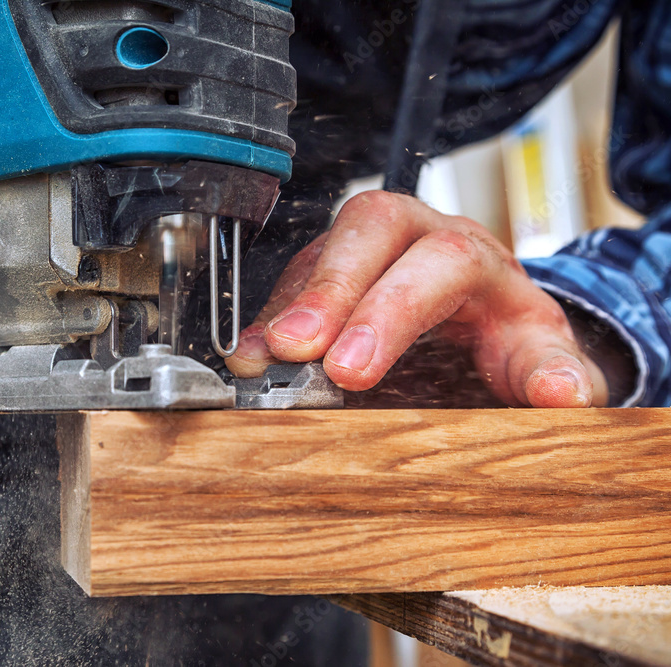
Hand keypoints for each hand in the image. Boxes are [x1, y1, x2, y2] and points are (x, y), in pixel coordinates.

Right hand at [226, 191, 608, 407]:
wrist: (481, 321)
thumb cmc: (507, 337)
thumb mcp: (542, 356)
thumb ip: (555, 372)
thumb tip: (562, 394)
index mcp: (478, 254)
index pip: (441, 261)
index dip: (391, 310)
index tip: (351, 369)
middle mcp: (418, 235)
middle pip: (371, 228)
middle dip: (330, 288)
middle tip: (296, 349)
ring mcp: (365, 250)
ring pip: (322, 250)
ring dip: (287, 307)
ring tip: (261, 361)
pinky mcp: (325, 273)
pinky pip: (290, 283)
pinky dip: (267, 321)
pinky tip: (250, 357)